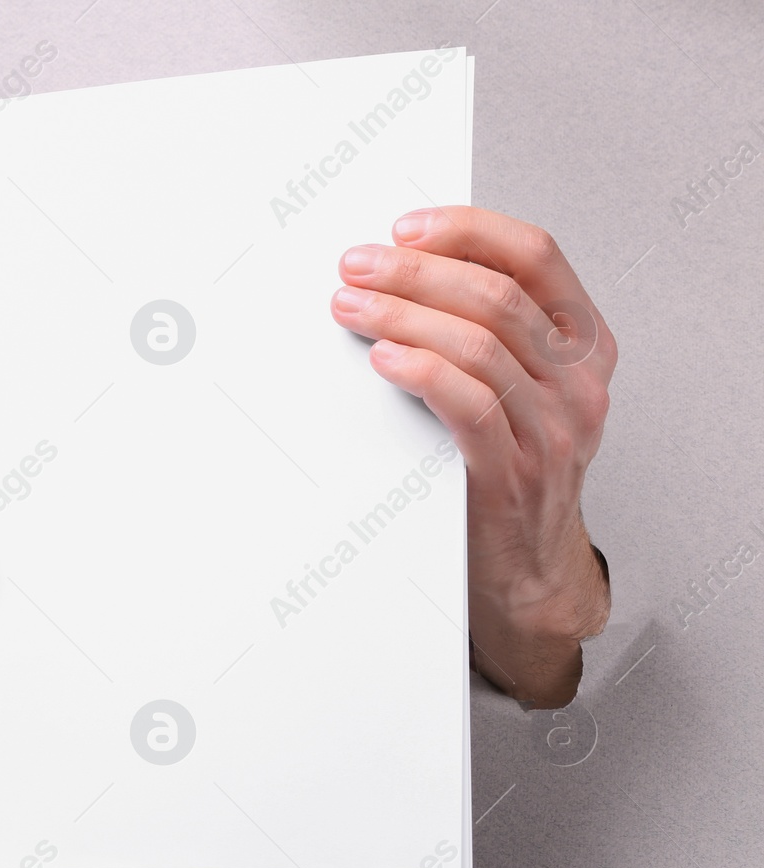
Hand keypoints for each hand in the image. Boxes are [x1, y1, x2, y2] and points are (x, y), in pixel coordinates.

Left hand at [331, 207, 612, 707]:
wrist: (528, 571)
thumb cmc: (511, 468)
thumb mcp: (523, 389)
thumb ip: (490, 330)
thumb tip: (409, 267)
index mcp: (586, 344)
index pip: (536, 256)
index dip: (467, 230)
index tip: (405, 227)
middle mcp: (579, 381)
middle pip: (496, 294)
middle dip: (415, 271)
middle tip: (356, 265)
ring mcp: (552, 429)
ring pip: (477, 342)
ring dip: (401, 314)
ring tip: (351, 307)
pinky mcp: (513, 473)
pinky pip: (469, 404)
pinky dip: (421, 370)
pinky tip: (384, 357)